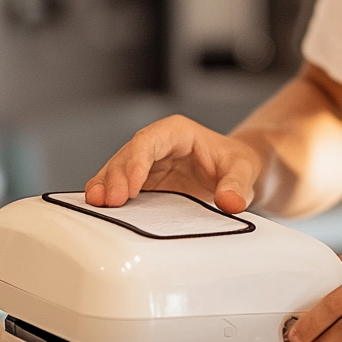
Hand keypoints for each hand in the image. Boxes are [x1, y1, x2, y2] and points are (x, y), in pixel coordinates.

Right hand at [84, 114, 264, 214]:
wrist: (237, 173)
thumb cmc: (238, 164)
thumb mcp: (244, 171)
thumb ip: (238, 184)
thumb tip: (230, 201)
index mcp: (177, 132)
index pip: (149, 141)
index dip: (136, 161)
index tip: (131, 188)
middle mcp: (157, 145)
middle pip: (128, 155)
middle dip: (116, 176)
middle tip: (111, 202)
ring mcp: (146, 164)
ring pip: (117, 169)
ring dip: (105, 186)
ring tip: (97, 205)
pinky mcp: (142, 183)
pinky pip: (119, 186)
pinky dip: (107, 195)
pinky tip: (98, 208)